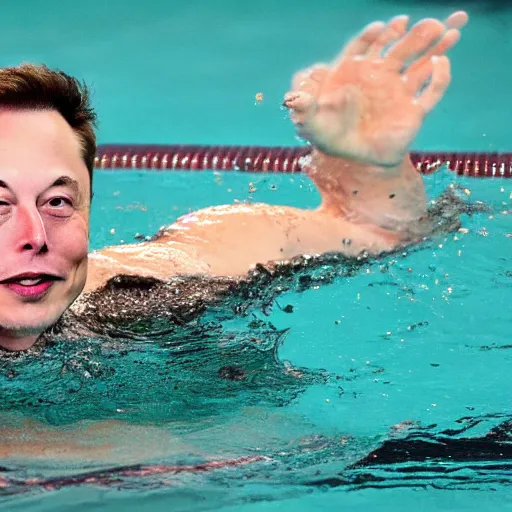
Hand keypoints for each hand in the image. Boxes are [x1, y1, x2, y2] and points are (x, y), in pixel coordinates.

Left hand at [284, 12, 467, 166]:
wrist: (352, 159)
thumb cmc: (328, 136)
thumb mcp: (308, 121)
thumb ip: (301, 105)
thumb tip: (292, 97)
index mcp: (355, 71)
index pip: (366, 46)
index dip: (374, 35)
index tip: (381, 28)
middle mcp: (379, 76)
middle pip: (399, 49)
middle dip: (413, 34)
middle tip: (426, 23)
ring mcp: (398, 91)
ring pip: (421, 64)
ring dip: (435, 46)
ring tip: (448, 27)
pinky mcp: (414, 110)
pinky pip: (432, 91)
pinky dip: (439, 77)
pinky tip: (441, 63)